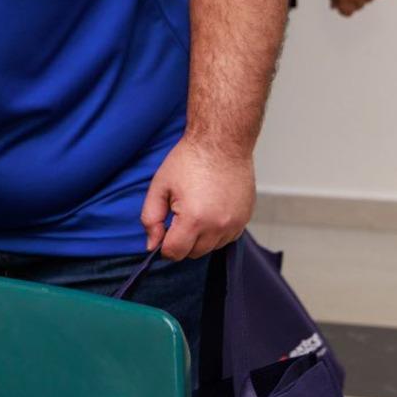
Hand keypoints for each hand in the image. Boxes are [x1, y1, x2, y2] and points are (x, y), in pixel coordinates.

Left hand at [140, 138, 255, 261]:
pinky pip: (227, 238)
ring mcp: (235, 223)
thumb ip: (151, 219)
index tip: (162, 230)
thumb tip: (152, 244)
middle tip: (177, 215)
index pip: (175, 252)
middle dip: (181, 241)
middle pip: (193, 253)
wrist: (221, 142)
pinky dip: (216, 231)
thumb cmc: (188, 160)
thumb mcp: (159, 187)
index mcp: (194, 219)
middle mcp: (218, 226)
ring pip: (211, 247)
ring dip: (200, 237)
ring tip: (195, 209)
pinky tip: (210, 210)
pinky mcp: (246, 219)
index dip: (163, 245)